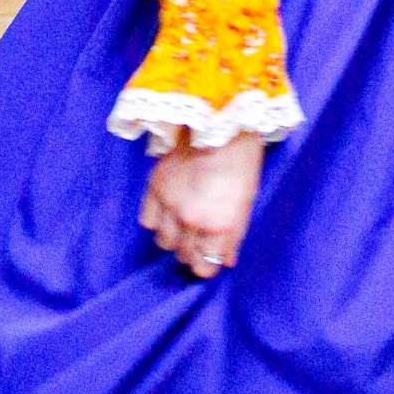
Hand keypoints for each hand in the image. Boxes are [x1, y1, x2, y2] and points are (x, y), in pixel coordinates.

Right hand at [142, 131, 263, 278]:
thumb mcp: (246, 203)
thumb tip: (226, 261)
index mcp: (219, 226)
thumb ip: (233, 236)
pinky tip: (167, 213)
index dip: (207, 266)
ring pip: (163, 241)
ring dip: (173, 239)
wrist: (221, 127)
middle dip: (192, 254)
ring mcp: (170, 205)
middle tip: (197, 244)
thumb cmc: (242, 163)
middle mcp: (192, 221)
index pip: (205, 266)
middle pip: (184, 255)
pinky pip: (148, 220)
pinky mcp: (155, 188)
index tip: (209, 261)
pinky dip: (157, 221)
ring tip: (182, 228)